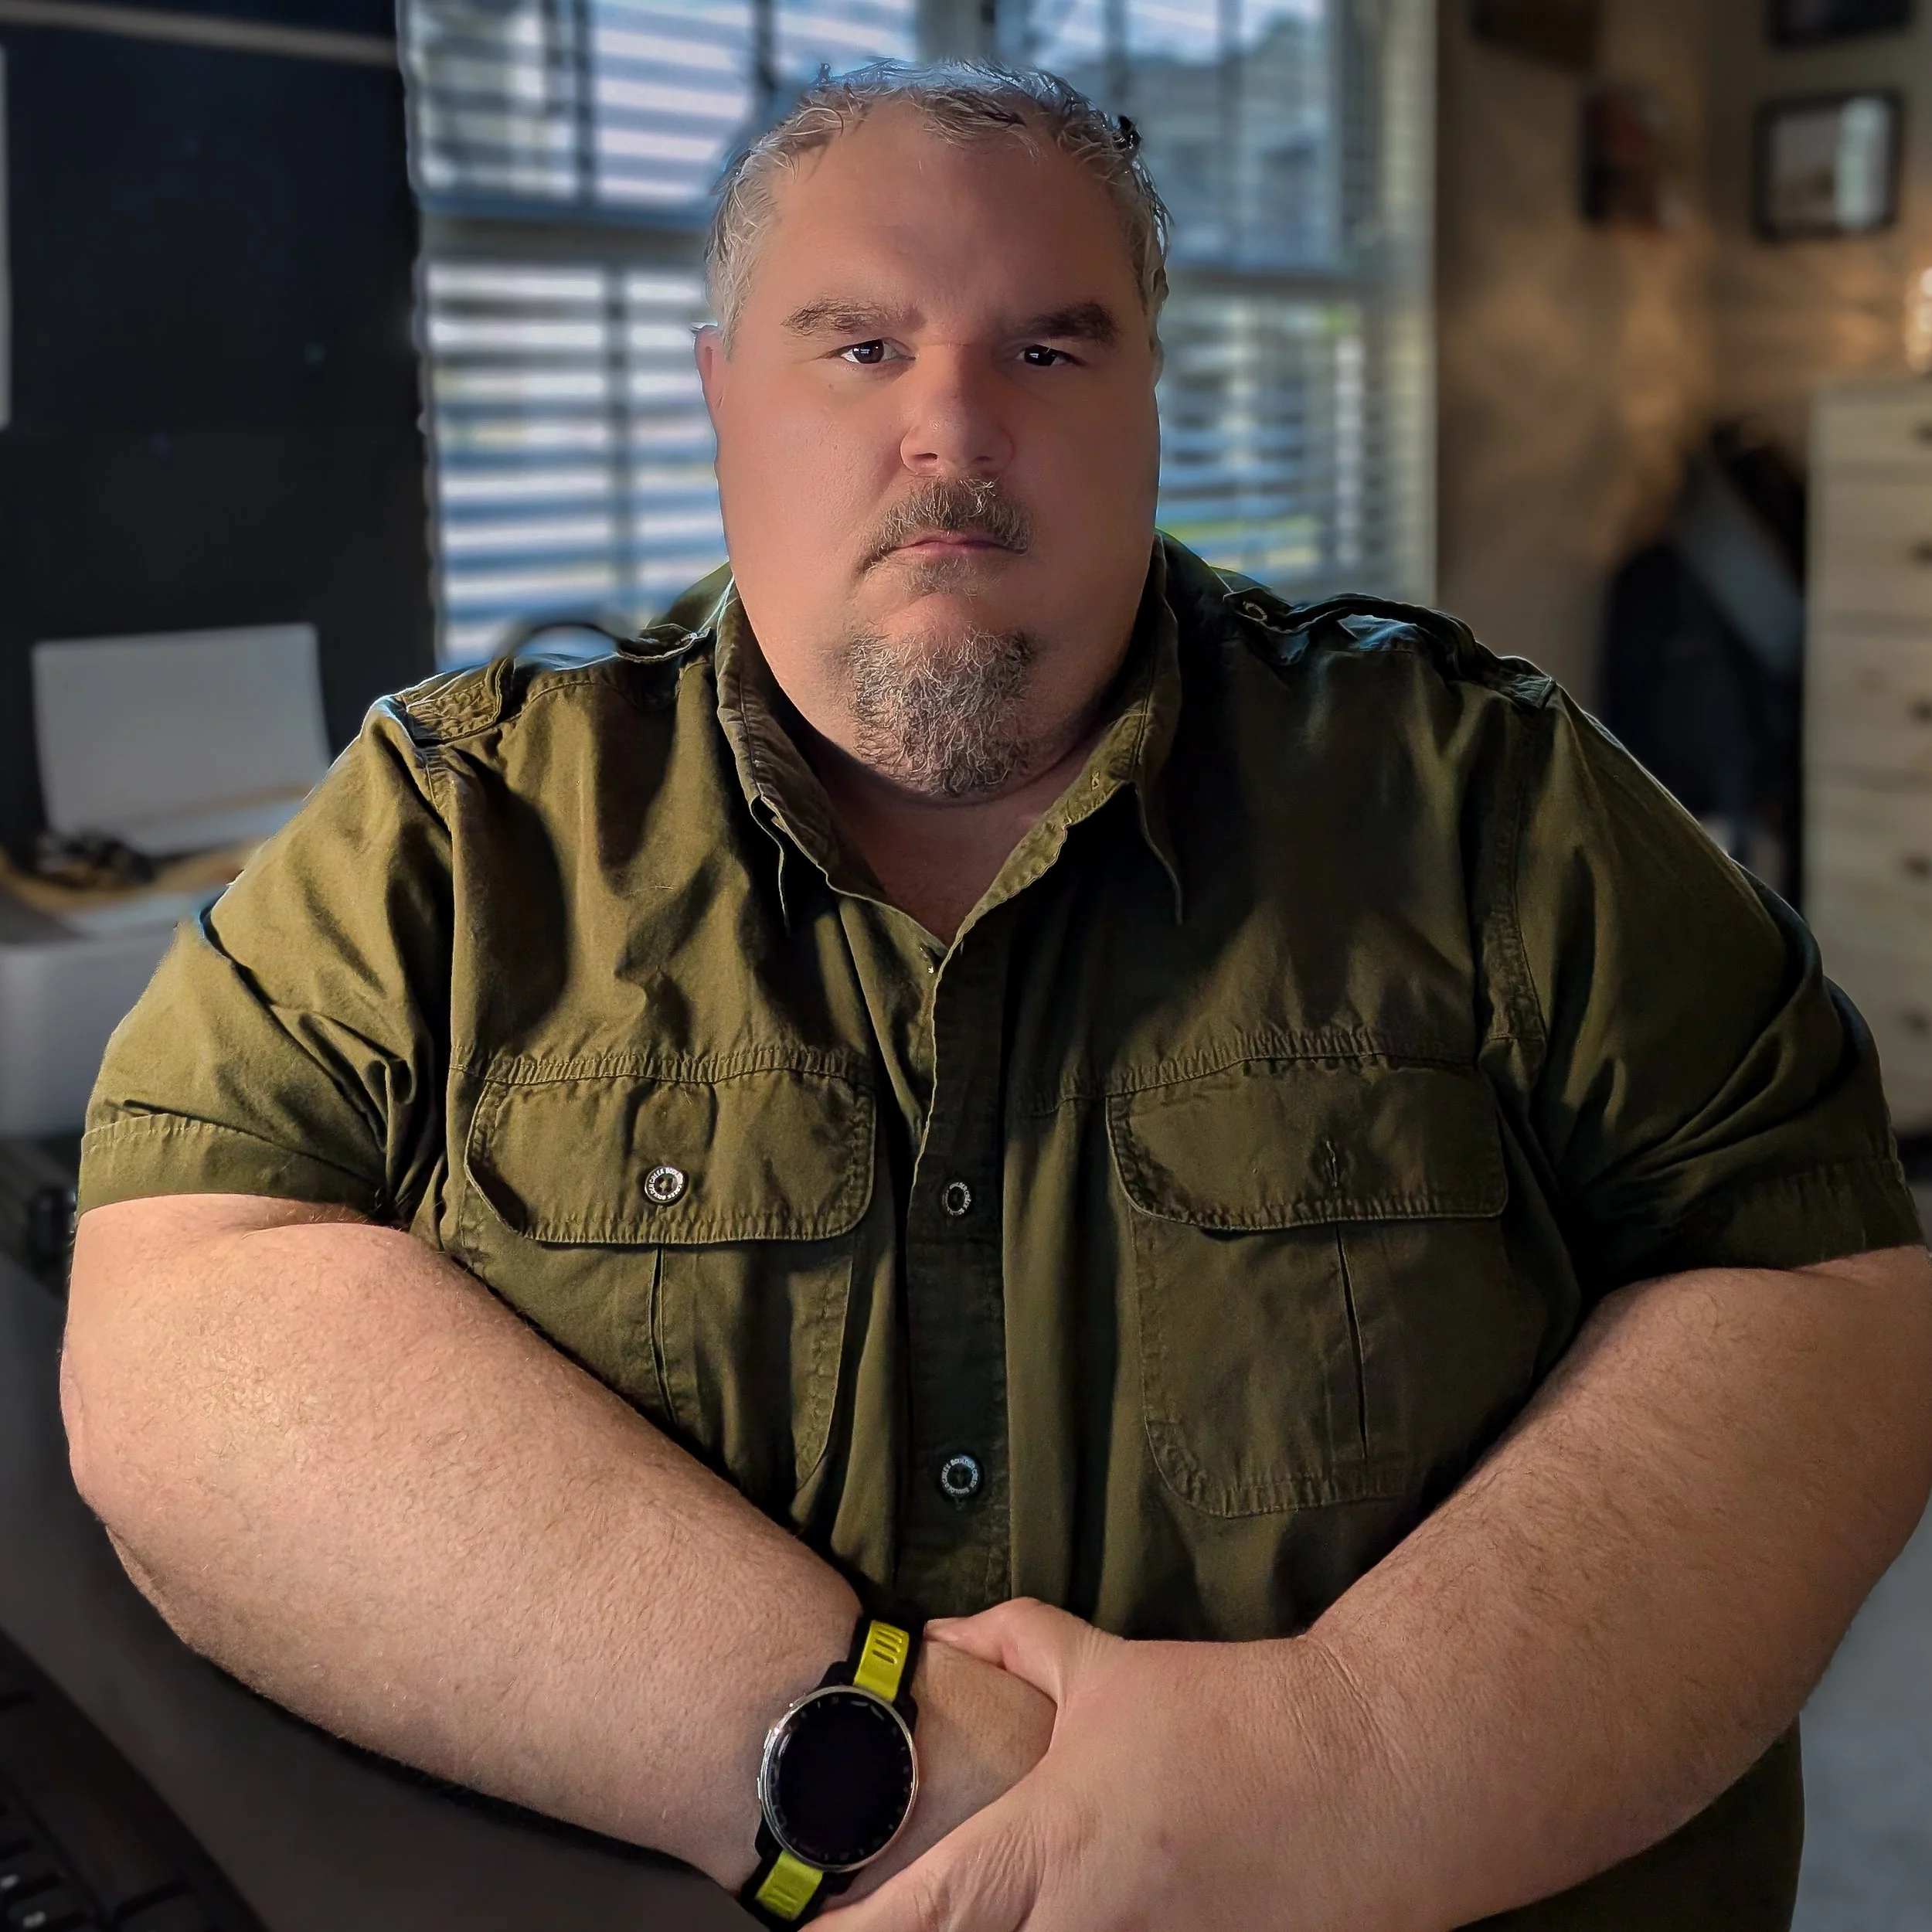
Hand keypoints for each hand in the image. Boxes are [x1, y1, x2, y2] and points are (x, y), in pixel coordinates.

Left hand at [823, 1600, 1392, 1931]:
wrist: (1370, 1773)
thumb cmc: (1233, 1716)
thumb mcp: (1111, 1670)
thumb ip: (1015, 1645)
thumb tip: (938, 1638)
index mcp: (1051, 1845)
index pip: (922, 1912)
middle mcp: (1086, 1927)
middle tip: (891, 1926)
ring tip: (1010, 1911)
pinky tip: (1083, 1919)